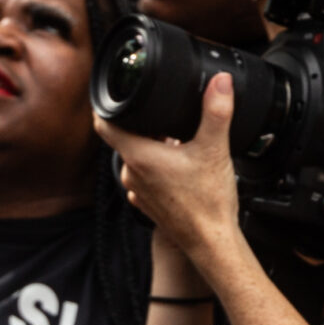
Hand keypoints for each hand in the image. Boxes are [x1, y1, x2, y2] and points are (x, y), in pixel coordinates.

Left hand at [97, 74, 243, 275]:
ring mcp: (138, 191)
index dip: (106, 106)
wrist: (213, 243)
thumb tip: (219, 82)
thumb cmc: (208, 203)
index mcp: (139, 155)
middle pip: (125, 139)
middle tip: (165, 117)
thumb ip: (217, 111)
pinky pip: (146, 179)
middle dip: (143, 126)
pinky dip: (158, 170)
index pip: (104, 123)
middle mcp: (131, 173)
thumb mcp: (215, 149)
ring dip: (153, 149)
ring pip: (138, 159)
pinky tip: (181, 171)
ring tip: (179, 145)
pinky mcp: (149, 204)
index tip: (114, 95)